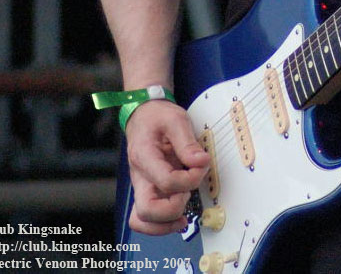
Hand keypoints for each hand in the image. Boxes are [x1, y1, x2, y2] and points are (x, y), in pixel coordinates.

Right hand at [125, 99, 209, 234]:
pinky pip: (146, 218)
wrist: (144, 116)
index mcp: (144, 156)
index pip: (166, 181)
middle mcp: (139, 176)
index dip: (189, 179)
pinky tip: (179, 217)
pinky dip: (161, 224)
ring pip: (142, 221)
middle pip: (147, 210)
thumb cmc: (158, 118)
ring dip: (166, 223)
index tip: (201, 166)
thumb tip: (201, 162)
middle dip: (173, 209)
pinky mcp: (147, 191)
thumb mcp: (176, 120)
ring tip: (185, 212)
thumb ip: (188, 143)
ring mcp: (142, 187)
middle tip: (188, 193)